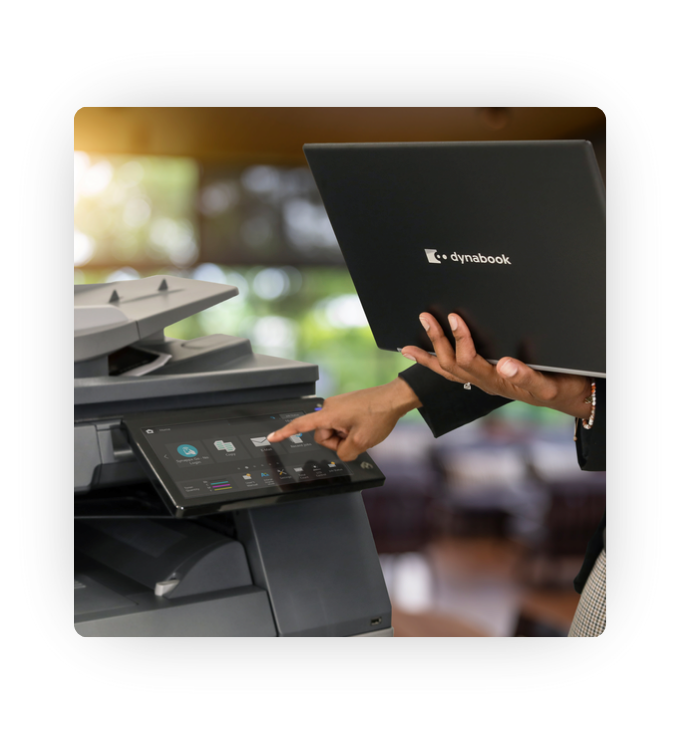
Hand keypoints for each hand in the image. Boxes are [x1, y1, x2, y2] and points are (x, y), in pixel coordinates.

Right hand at [267, 377, 421, 460]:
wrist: (394, 398)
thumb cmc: (379, 414)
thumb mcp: (361, 442)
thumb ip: (345, 453)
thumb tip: (342, 452)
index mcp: (329, 414)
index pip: (301, 425)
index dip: (285, 433)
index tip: (272, 437)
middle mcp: (329, 407)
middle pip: (322, 435)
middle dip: (337, 442)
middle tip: (356, 438)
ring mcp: (337, 405)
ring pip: (333, 431)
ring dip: (345, 436)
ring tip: (361, 430)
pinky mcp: (345, 406)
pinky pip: (340, 424)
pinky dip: (349, 429)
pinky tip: (363, 425)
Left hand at [401, 312, 592, 418]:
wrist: (569, 397)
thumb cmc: (560, 387)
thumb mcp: (548, 384)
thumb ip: (527, 377)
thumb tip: (505, 365)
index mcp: (496, 380)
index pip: (469, 360)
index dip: (459, 339)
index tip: (454, 318)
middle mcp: (485, 382)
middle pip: (451, 364)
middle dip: (436, 340)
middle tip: (426, 317)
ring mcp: (482, 381)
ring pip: (447, 371)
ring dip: (428, 355)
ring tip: (409, 345)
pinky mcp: (484, 378)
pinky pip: (453, 374)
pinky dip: (435, 365)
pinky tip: (423, 357)